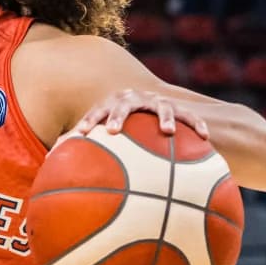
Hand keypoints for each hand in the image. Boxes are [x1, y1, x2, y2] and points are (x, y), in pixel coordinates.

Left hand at [66, 87, 206, 143]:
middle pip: (125, 104)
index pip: (98, 110)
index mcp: (115, 106)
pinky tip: (205, 137)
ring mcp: (158, 103)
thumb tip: (60, 164)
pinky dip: (196, 125)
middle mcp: (135, 100)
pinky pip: (190, 117)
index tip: (81, 133)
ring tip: (166, 131)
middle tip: (114, 131)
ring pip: (162, 107)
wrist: (153, 109)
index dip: (89, 120)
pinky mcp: (179, 110)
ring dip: (164, 117)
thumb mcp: (108, 138)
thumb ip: (87, 148)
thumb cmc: (125, 130)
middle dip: (119, 116)